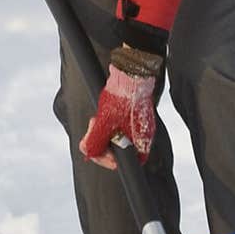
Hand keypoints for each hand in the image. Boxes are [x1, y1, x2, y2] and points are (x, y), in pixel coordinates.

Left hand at [79, 48, 162, 169]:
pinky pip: (122, 122)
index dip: (107, 159)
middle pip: (120, 148)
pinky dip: (111, 119)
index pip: (127, 162)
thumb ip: (95, 142)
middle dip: (102, 140)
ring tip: (97, 116)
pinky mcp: (138, 111)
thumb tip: (89, 153)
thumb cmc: (122, 97)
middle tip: (93, 127)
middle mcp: (145, 135)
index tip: (95, 152)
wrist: (132, 70)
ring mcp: (142, 123)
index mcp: (142, 142)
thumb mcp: (103, 122)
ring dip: (104, 128)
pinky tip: (104, 109)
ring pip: (119, 134)